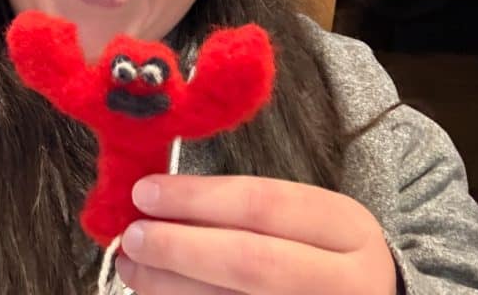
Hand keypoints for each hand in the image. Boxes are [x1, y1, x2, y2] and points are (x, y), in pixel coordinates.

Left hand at [115, 174, 397, 294]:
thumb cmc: (319, 251)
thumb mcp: (302, 217)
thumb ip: (240, 209)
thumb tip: (155, 201)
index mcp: (346, 228)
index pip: (261, 204)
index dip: (195, 198)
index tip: (144, 192)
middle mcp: (345, 281)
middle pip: (249, 262)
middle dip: (179, 247)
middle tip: (132, 236)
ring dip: (169, 286)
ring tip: (132, 266)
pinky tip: (157, 293)